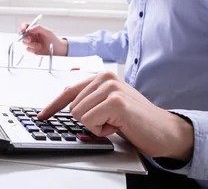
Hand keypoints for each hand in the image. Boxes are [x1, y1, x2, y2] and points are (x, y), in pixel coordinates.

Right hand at [18, 24, 67, 55]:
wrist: (58, 51)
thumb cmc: (54, 40)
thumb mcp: (48, 32)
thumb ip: (39, 28)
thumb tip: (30, 28)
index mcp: (35, 29)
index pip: (26, 26)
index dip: (23, 27)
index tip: (23, 30)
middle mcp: (32, 35)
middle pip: (23, 34)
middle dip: (25, 37)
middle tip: (30, 39)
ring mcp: (32, 42)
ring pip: (24, 42)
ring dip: (31, 44)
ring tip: (39, 45)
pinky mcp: (32, 49)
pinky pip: (28, 49)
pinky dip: (33, 49)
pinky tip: (39, 49)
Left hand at [37, 71, 194, 160]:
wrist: (165, 130)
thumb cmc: (136, 120)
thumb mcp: (109, 105)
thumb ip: (90, 100)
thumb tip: (65, 102)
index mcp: (102, 76)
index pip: (69, 91)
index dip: (53, 106)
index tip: (42, 115)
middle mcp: (106, 77)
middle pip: (72, 107)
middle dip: (89, 121)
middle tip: (111, 121)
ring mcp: (111, 88)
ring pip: (79, 114)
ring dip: (96, 126)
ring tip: (116, 123)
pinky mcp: (116, 102)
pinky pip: (89, 122)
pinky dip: (102, 131)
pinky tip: (119, 126)